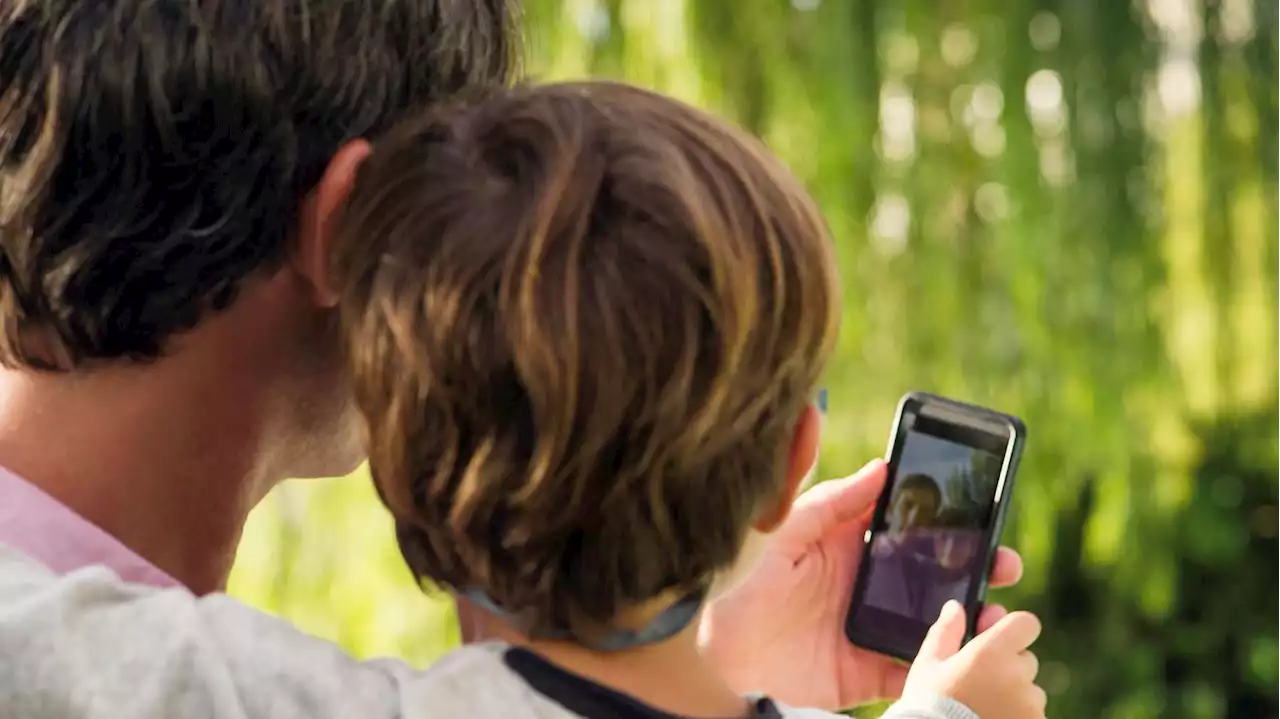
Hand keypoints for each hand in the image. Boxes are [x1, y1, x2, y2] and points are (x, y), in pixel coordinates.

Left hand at [699, 459, 1024, 710]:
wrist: (716, 645)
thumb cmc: (743, 575)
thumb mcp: (787, 528)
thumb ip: (832, 499)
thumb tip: (882, 466)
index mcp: (855, 546)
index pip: (914, 530)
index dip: (952, 524)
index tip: (986, 514)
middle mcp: (870, 585)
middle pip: (938, 576)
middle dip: (979, 569)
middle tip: (1006, 565)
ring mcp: (872, 628)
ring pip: (936, 623)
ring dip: (972, 619)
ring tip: (998, 615)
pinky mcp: (866, 672)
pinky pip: (915, 670)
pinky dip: (945, 666)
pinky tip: (967, 658)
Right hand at [906, 601, 1045, 718]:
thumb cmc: (929, 705)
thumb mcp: (927, 665)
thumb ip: (946, 632)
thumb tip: (955, 607)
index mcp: (992, 652)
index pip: (1026, 624)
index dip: (1013, 629)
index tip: (998, 641)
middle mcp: (1017, 675)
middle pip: (1026, 660)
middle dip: (1009, 667)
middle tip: (980, 684)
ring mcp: (1030, 705)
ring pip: (1030, 692)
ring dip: (1015, 696)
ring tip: (984, 709)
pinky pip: (1033, 716)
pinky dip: (1017, 716)